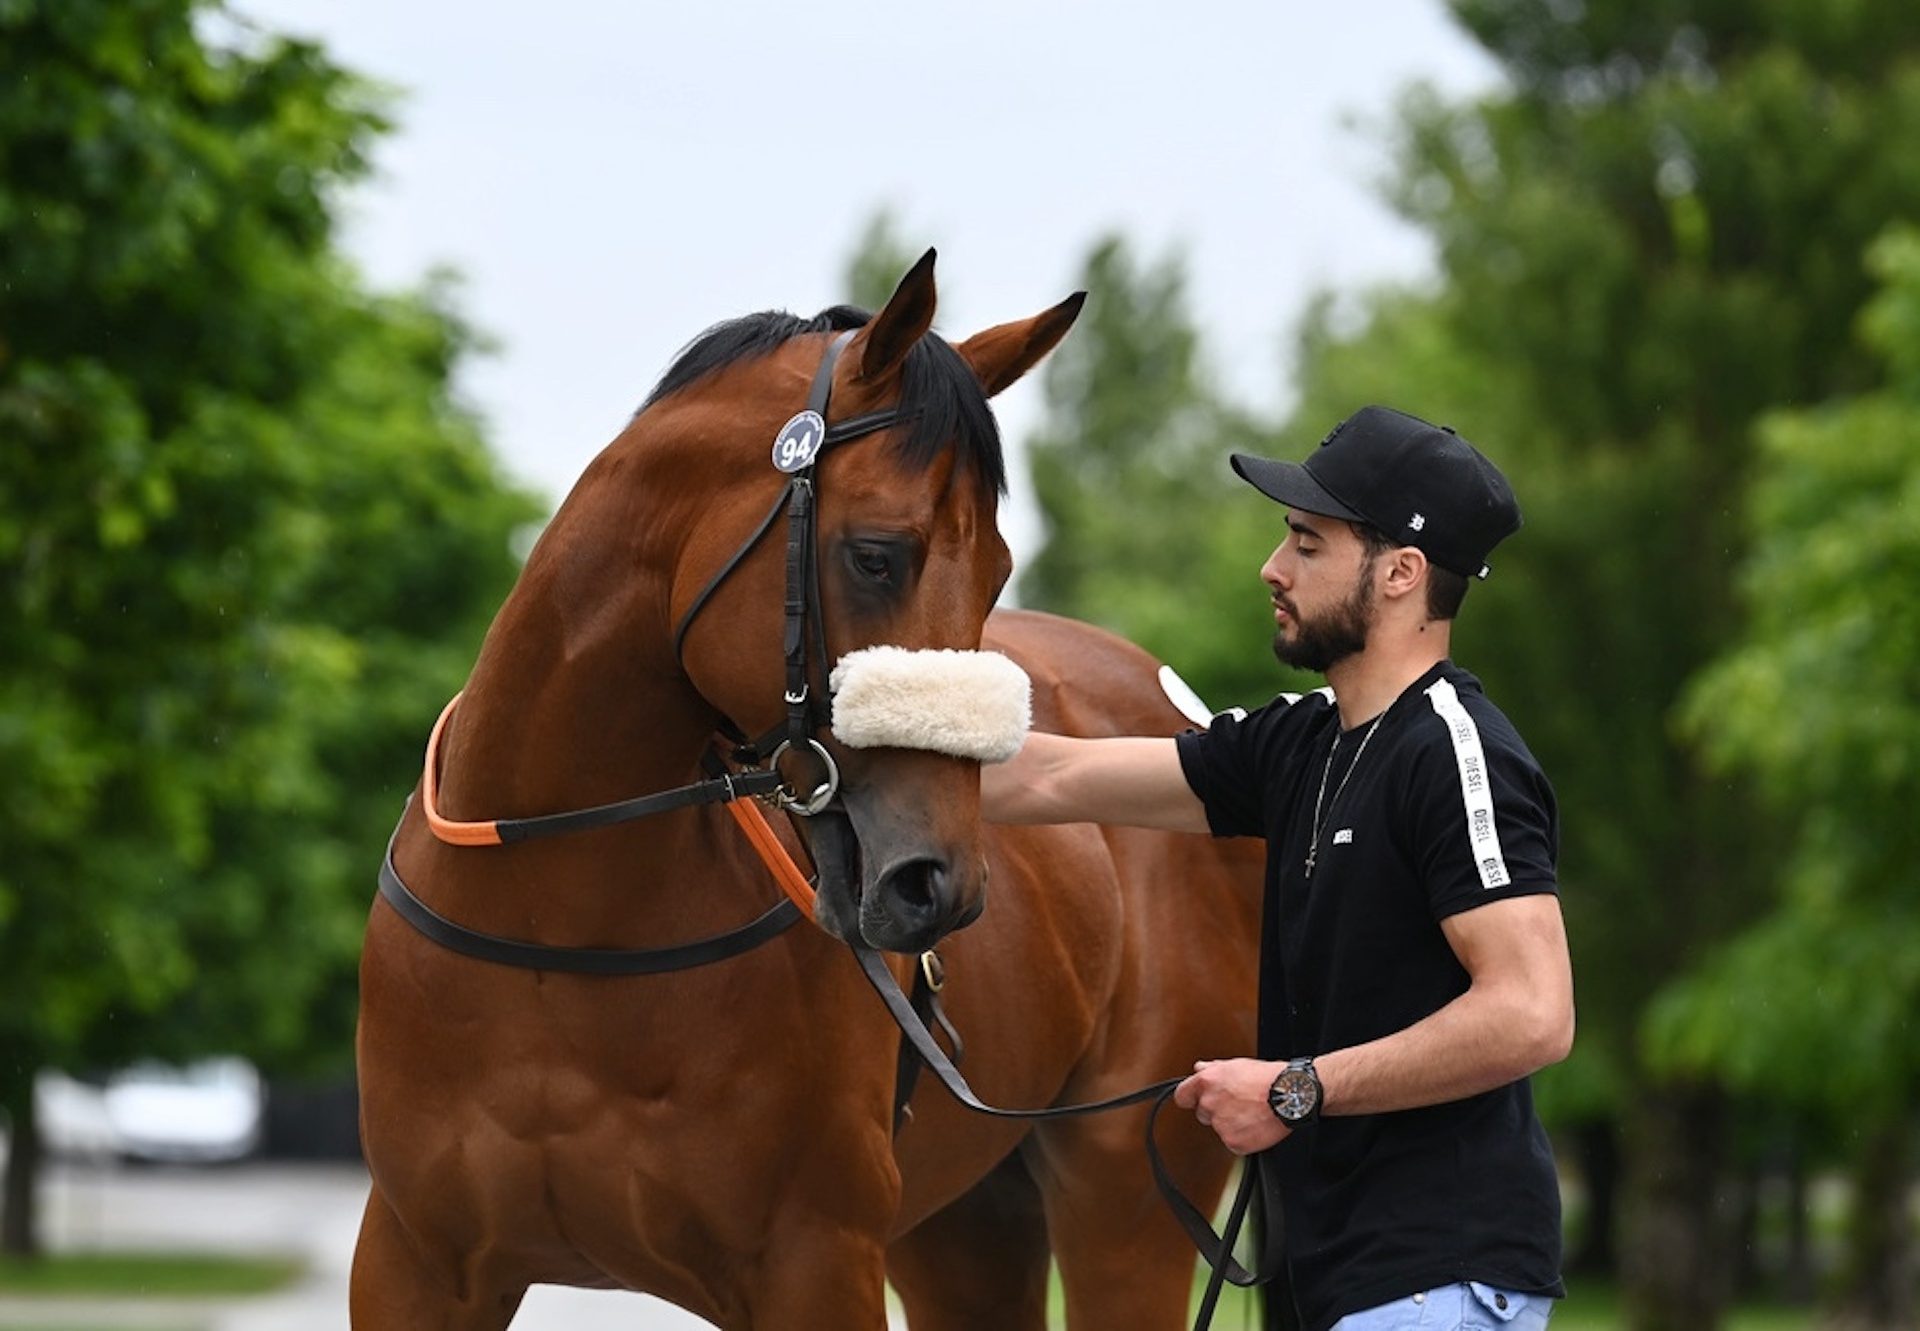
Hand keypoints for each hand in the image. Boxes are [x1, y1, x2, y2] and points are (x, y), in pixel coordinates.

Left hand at [1174, 1059, 1290, 1155]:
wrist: (1290, 1095)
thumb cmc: (1268, 1077)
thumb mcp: (1237, 1064)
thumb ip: (1213, 1069)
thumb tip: (1199, 1068)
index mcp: (1207, 1082)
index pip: (1182, 1096)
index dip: (1190, 1098)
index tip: (1194, 1101)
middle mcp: (1210, 1103)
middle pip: (1202, 1114)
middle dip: (1215, 1111)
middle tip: (1237, 1105)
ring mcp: (1220, 1124)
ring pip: (1218, 1128)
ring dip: (1230, 1124)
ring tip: (1250, 1113)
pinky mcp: (1233, 1142)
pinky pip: (1232, 1143)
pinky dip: (1242, 1138)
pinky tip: (1255, 1125)